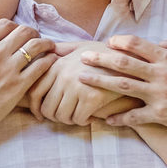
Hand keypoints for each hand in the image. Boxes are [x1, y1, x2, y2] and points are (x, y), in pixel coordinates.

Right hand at [0, 19, 56, 144]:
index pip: (5, 24)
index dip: (14, 26)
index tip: (18, 33)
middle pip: (24, 31)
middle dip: (33, 32)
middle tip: (36, 37)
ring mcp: (8, 70)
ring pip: (36, 46)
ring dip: (45, 43)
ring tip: (49, 47)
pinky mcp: (18, 86)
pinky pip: (41, 67)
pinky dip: (49, 61)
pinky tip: (50, 61)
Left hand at [24, 42, 140, 125]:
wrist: (132, 60)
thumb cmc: (106, 54)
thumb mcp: (81, 46)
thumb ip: (62, 50)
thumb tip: (46, 50)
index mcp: (57, 65)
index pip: (34, 92)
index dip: (36, 108)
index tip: (41, 115)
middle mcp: (63, 75)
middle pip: (47, 108)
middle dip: (54, 117)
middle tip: (65, 117)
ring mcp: (77, 86)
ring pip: (62, 116)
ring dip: (69, 120)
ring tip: (78, 116)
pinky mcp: (92, 98)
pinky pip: (78, 119)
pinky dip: (83, 121)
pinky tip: (90, 115)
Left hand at [77, 33, 166, 144]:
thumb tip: (160, 41)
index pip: (138, 44)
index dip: (119, 42)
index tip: (106, 42)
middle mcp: (162, 75)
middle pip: (123, 63)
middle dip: (99, 59)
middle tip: (82, 57)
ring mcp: (160, 96)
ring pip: (122, 87)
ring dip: (99, 83)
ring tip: (81, 79)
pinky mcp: (162, 116)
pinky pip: (134, 116)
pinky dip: (119, 117)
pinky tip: (106, 117)